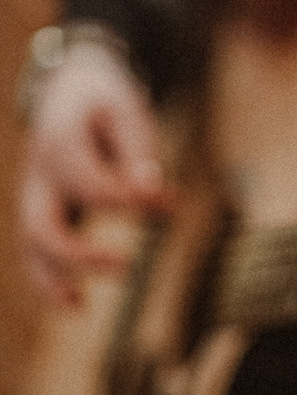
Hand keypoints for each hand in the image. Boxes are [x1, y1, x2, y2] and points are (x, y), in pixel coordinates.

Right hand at [19, 37, 168, 304]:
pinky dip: (49, 280)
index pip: (92, 186)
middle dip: (79, 254)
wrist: (69, 89)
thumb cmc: (104, 101)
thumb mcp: (127, 111)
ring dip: (52, 279)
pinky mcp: (40, 210)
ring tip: (80, 305)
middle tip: (125, 266)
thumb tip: (156, 199)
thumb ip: (139, 153)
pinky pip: (35, 251)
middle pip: (43, 226)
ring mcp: (34, 195)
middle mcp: (39, 175)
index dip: (131, 203)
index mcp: (59, 142)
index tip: (167, 205)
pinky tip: (76, 303)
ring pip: (31, 246)